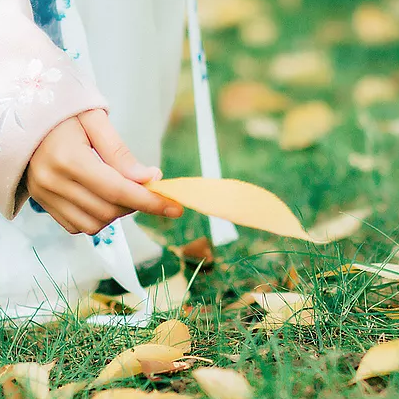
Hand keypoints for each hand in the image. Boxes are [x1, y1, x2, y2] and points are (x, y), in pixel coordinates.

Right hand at [26, 109, 182, 234]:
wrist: (25, 117)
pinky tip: (102, 197)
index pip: (118, 190)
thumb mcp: (95, 120)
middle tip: (146, 188)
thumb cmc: (63, 113)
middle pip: (109, 209)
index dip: (150, 201)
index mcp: (68, 158)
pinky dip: (98, 218)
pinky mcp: (43, 204)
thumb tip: (149, 178)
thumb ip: (121, 153)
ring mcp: (45, 196)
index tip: (174, 207)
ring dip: (118, 212)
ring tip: (122, 190)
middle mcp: (53, 182)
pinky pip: (78, 226)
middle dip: (136, 204)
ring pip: (95, 224)